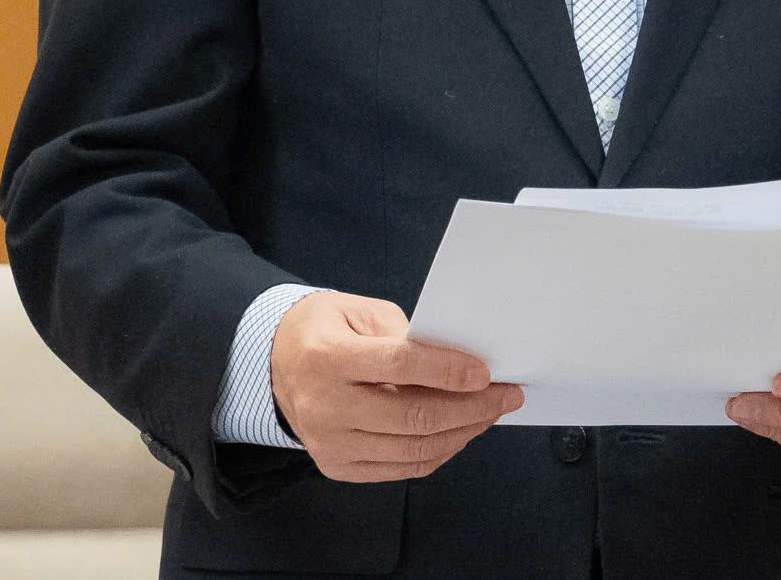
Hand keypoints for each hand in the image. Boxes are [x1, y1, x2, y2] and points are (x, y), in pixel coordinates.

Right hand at [268, 290, 524, 482]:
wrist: (274, 365)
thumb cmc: (323, 329)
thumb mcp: (357, 311)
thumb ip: (403, 334)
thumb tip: (458, 362)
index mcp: (327, 357)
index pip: (400, 366)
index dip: (449, 370)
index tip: (486, 372)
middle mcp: (325, 407)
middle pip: (413, 417)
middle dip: (470, 407)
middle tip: (506, 395)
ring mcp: (330, 444)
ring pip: (413, 450)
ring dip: (462, 433)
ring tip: (490, 413)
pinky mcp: (338, 467)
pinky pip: (401, 468)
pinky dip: (439, 452)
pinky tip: (460, 432)